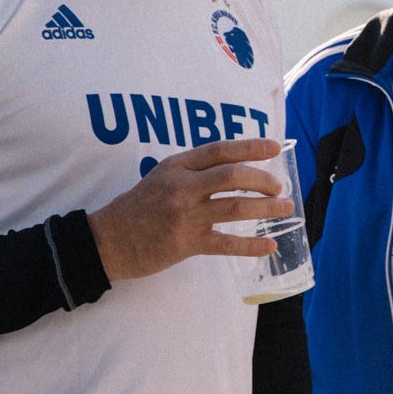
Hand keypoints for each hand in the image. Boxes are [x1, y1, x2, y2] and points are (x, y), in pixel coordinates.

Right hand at [88, 139, 291, 281]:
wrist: (106, 241)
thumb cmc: (136, 209)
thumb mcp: (160, 178)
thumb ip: (192, 172)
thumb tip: (234, 169)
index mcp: (175, 166)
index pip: (219, 150)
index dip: (250, 147)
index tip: (275, 147)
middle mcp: (181, 187)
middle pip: (232, 176)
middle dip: (262, 180)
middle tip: (279, 188)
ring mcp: (184, 215)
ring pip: (235, 207)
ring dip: (266, 208)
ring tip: (285, 209)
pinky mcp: (186, 243)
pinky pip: (226, 243)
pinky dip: (251, 246)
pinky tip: (270, 246)